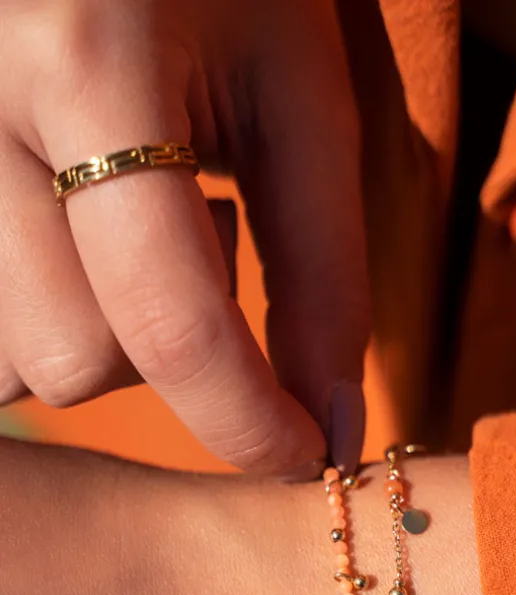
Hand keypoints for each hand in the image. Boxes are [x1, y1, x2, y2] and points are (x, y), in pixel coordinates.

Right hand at [0, 0, 368, 474]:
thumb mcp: (299, 104)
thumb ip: (322, 275)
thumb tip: (332, 431)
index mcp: (85, 67)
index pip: (168, 321)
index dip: (249, 421)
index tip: (309, 454)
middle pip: (70, 359)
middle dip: (166, 354)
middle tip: (202, 238)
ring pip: (11, 361)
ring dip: (100, 336)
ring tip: (130, 224)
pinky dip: (47, 318)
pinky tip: (77, 238)